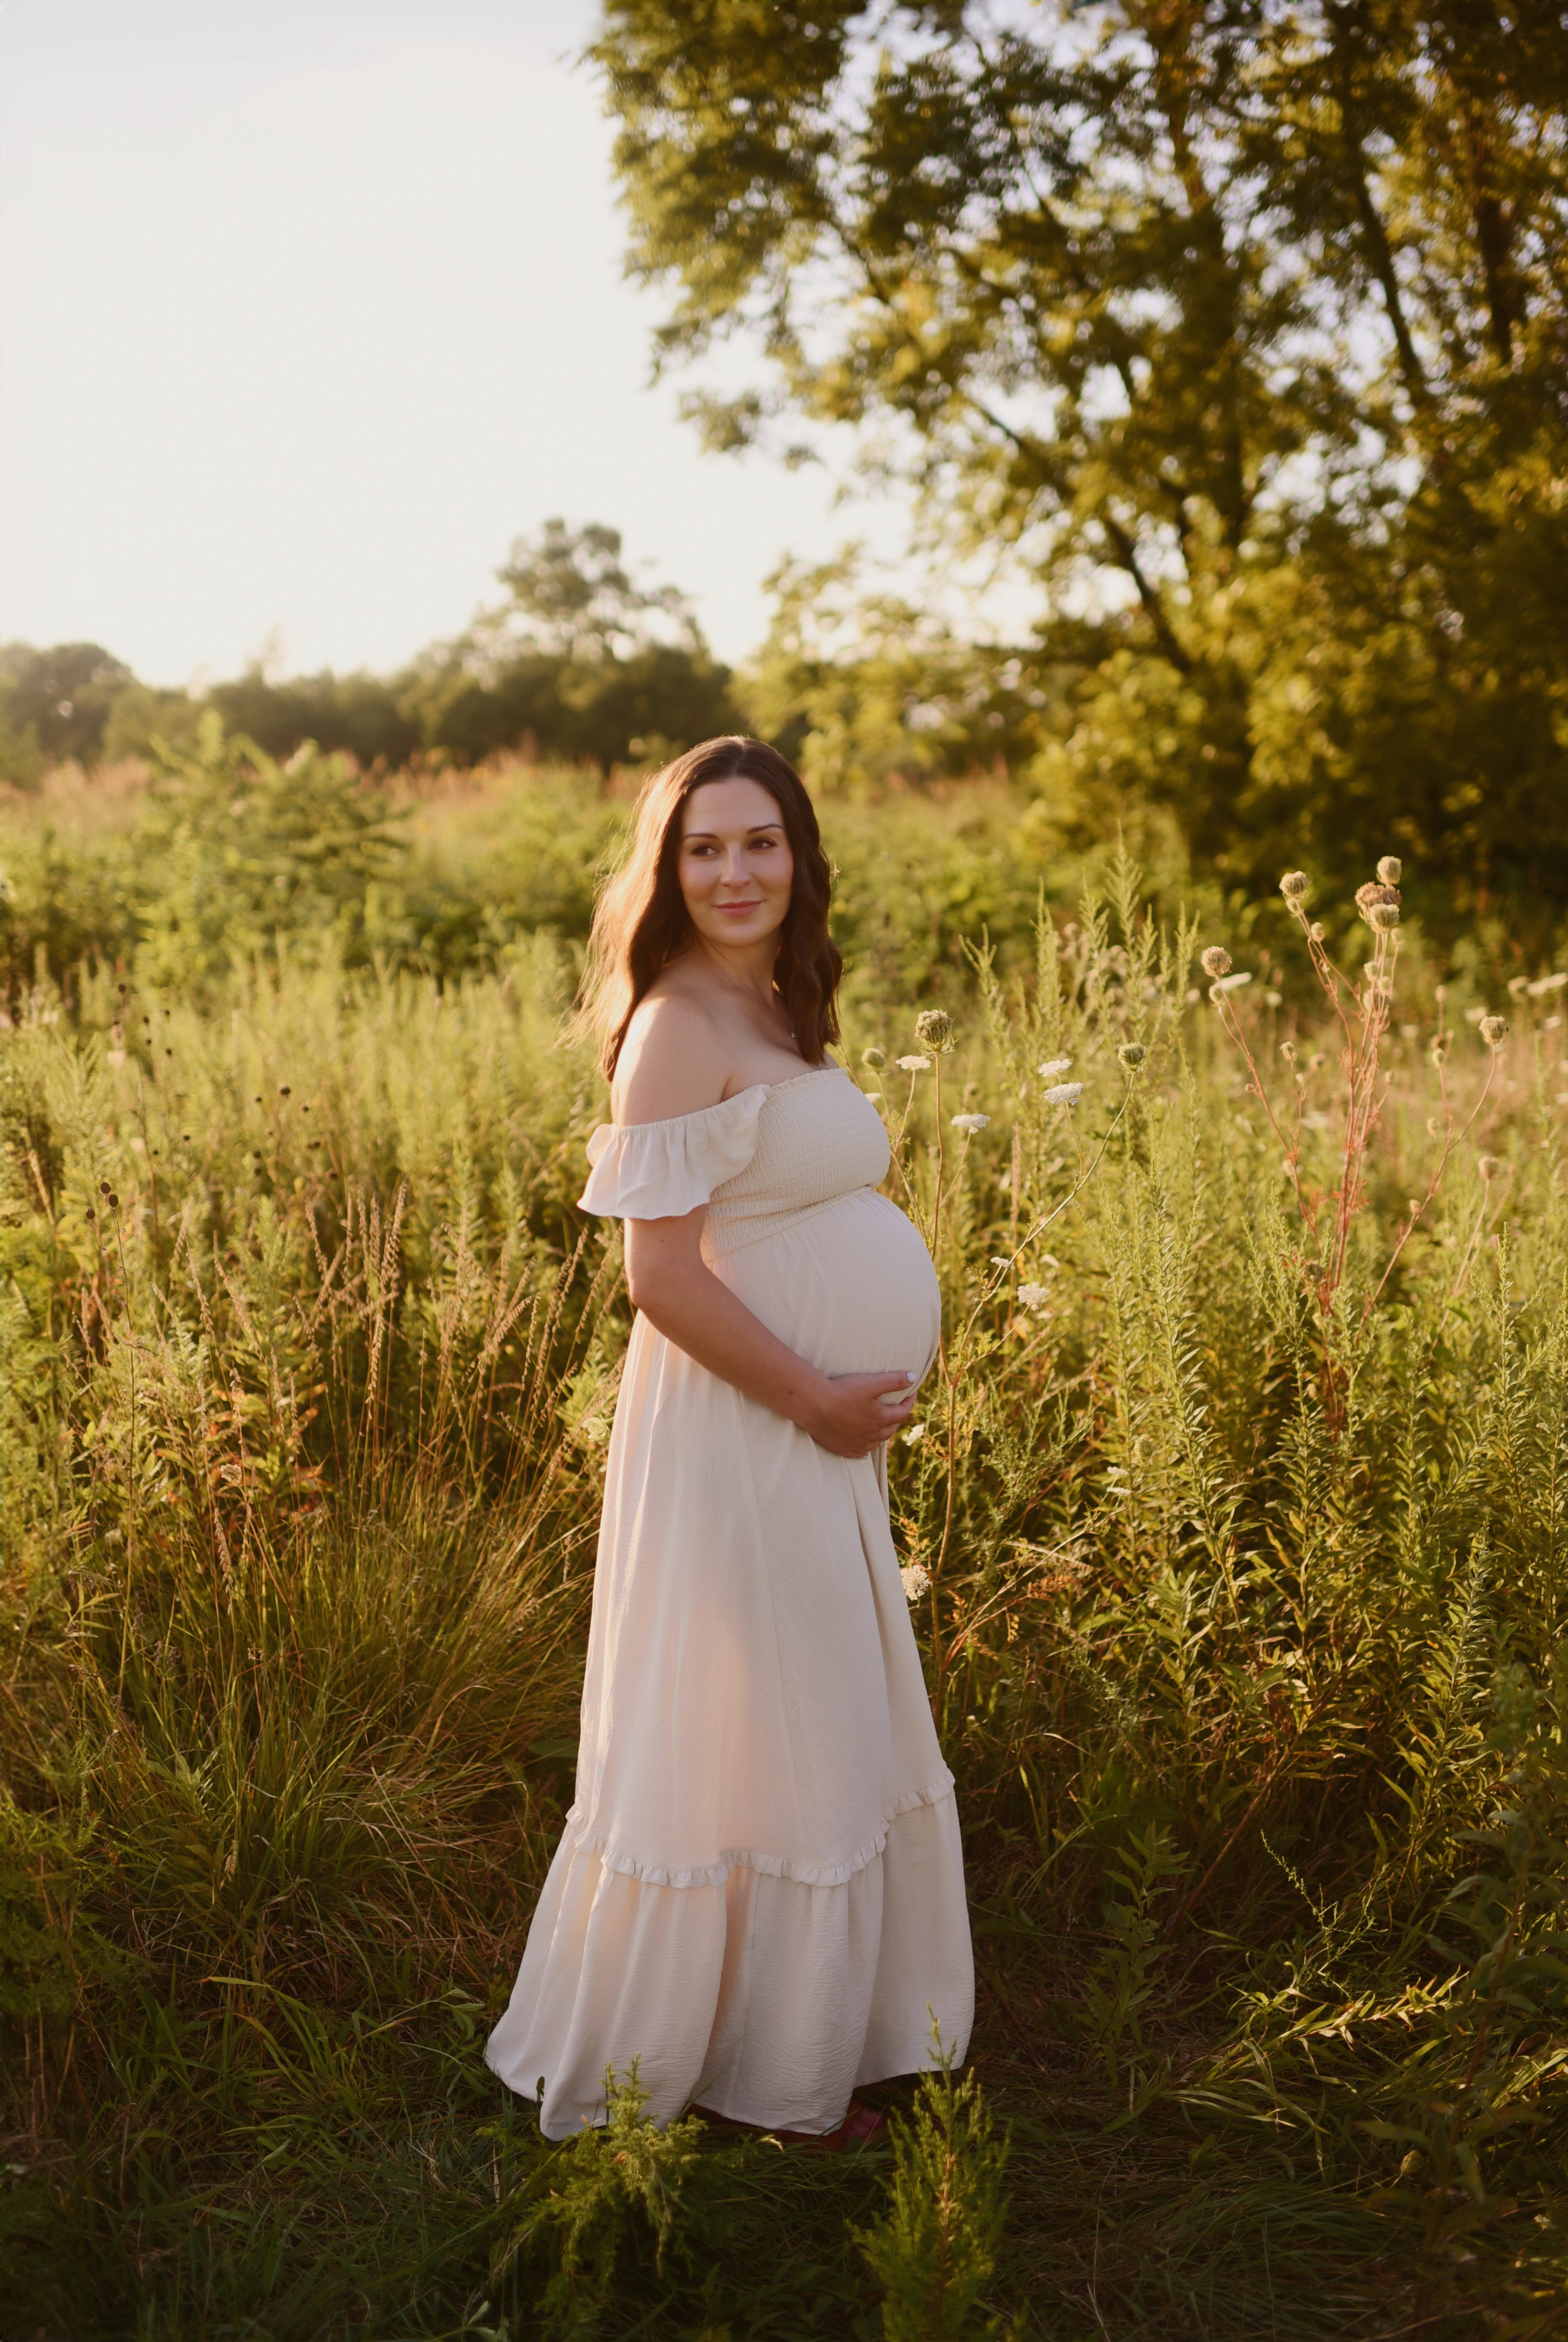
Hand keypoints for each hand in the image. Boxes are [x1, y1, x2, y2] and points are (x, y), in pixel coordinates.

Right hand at [803, 1370, 918, 1458]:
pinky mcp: (841, 1447)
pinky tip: (865, 1452)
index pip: (902, 1412)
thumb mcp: (871, 1383)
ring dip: (882, 1435)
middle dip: (896, 1418)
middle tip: (897, 1409)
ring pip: (876, 1442)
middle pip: (890, 1429)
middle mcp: (871, 1434)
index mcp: (880, 1419)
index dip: (909, 1403)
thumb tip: (914, 1377)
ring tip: (883, 1427)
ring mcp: (856, 1443)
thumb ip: (893, 1380)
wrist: (814, 1406)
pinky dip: (864, 1451)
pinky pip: (858, 1453)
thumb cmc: (843, 1391)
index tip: (912, 1395)